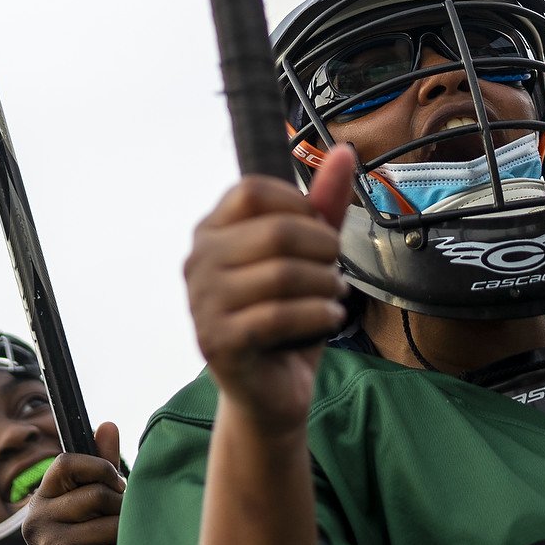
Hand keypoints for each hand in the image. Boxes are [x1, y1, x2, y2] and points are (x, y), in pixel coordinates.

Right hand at [29, 421, 123, 544]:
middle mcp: (35, 521)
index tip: (115, 484)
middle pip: (96, 494)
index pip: (67, 462)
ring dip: (124, 536)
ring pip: (109, 523)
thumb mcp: (93, 508)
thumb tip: (108, 423)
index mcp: (39, 501)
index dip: (99, 468)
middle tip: (120, 525)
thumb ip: (100, 467)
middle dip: (120, 508)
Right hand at [184, 145, 355, 437]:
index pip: (253, 189)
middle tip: (335, 270)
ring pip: (283, 274)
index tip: (320, 230)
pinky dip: (318, 314)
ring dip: (326, 284)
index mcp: (211, 232)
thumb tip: (345, 151)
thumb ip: (323, 204)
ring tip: (333, 296)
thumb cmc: (287, 319)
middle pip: (276, 230)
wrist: (270, 393)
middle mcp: (198, 262)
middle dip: (323, 249)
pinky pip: (279, 315)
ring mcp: (203, 303)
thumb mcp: (308, 257)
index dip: (300, 203)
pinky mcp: (218, 341)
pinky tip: (328, 318)